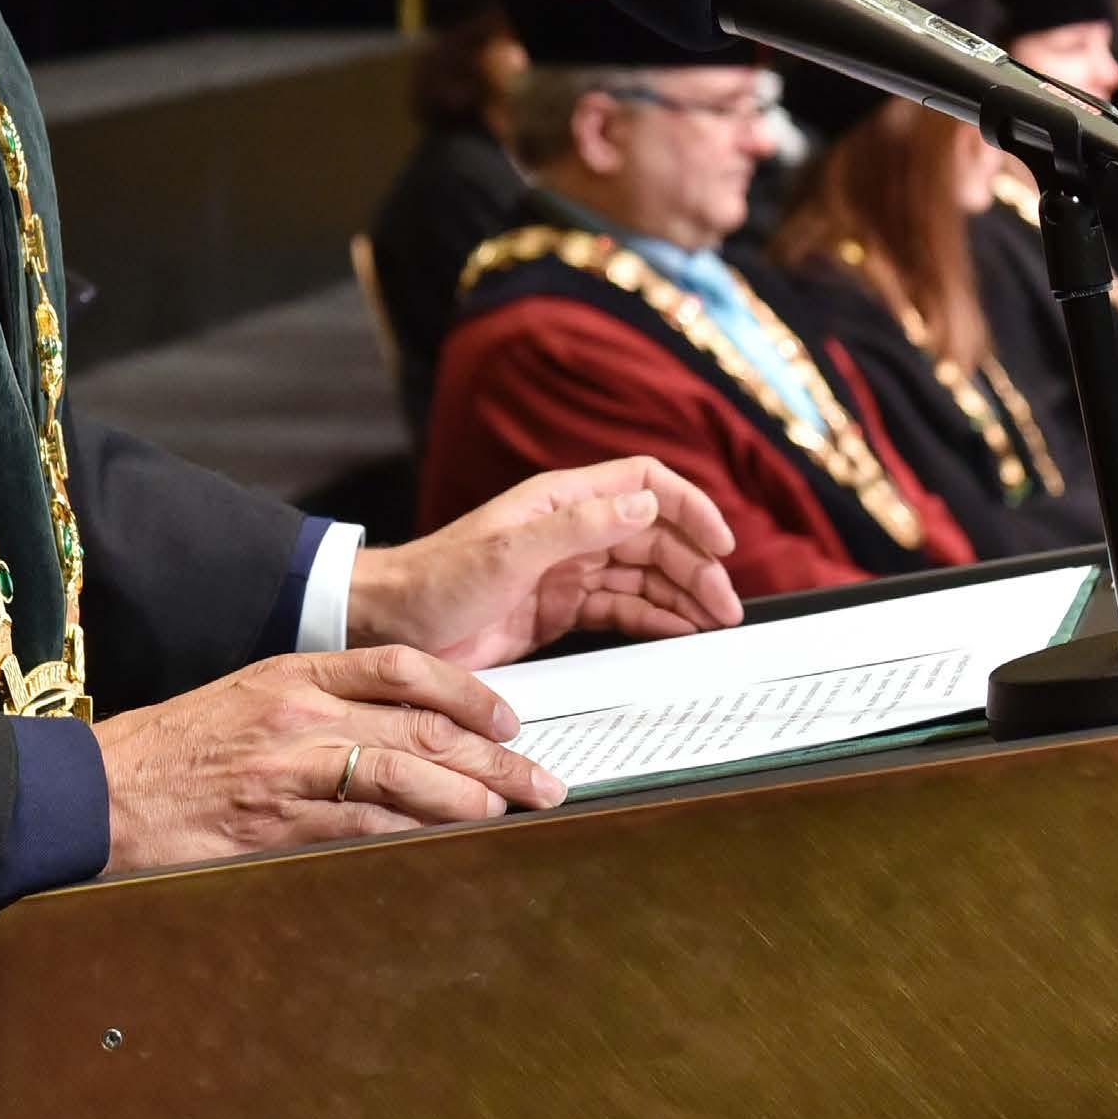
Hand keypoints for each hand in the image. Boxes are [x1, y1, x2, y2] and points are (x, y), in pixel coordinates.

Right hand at [91, 644, 565, 875]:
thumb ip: (322, 706)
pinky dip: (416, 835)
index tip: (509, 717)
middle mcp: (300, 709)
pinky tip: (448, 844)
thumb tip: (404, 734)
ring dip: (470, 796)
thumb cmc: (179, 748)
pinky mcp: (278, 820)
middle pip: (421, 723)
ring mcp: (290, 764)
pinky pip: (364, 826)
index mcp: (296, 670)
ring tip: (509, 813)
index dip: (469, 691)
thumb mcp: (253, 698)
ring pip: (404, 773)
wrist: (104, 788)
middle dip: (493, 754)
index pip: (403, 666)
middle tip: (540, 779)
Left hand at [347, 457, 742, 671]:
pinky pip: (621, 609)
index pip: (645, 484)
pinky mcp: (560, 610)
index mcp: (561, 501)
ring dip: (683, 596)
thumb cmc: (436, 580)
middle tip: (725, 608)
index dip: (689, 507)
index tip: (721, 543)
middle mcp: (571, 530)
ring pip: (644, 574)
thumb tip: (646, 504)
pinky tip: (679, 634)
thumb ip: (578, 527)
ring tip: (715, 625)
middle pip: (655, 535)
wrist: (392, 626)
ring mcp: (568, 570)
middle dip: (696, 566)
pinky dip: (655, 620)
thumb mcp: (507, 552)